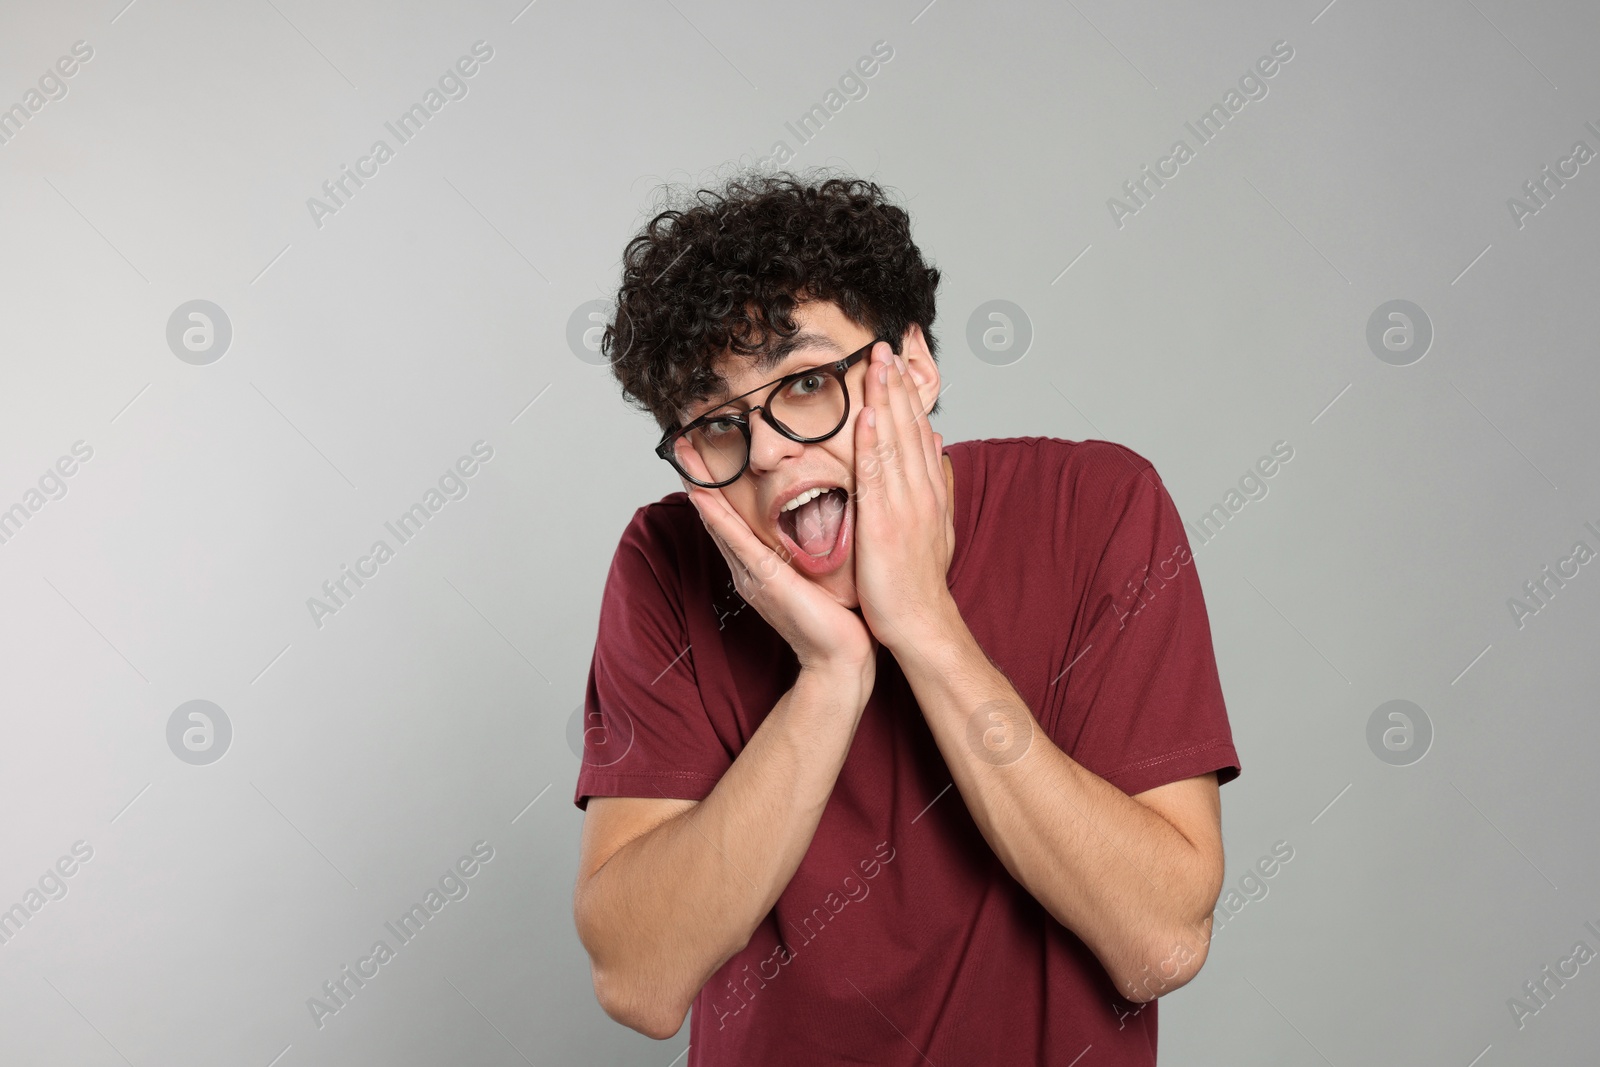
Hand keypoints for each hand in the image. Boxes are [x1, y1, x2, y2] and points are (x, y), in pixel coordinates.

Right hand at [674, 438, 877, 678]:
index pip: (733, 515)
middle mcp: (748, 568)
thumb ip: (814, 544)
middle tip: (681, 440)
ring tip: (684, 456)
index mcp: (760, 564)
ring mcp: (752, 575)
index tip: (708, 450)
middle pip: (717, 514)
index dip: (718, 483)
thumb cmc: (838, 618)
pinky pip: (737, 543)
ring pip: (720, 522)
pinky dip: (718, 518)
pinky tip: (703, 497)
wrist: (841, 658)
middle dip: (698, 476)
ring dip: (700, 487)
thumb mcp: (821, 570)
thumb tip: (823, 514)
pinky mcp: (765, 581)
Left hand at [851, 341, 956, 651]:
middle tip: (887, 342)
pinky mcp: (884, 523)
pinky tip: (865, 414)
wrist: (921, 621)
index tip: (901, 358)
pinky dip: (872, 442)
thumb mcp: (934, 526)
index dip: (911, 392)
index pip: (920, 429)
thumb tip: (938, 447)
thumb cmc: (919, 580)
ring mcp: (905, 505)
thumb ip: (936, 485)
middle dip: (898, 382)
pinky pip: (877, 475)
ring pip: (894, 441)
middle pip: (909, 426)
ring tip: (877, 362)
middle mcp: (921, 490)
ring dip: (885, 399)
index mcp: (929, 489)